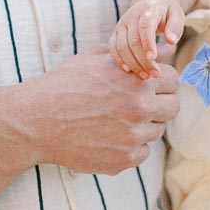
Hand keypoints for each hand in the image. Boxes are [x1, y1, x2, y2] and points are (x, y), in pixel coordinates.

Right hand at [35, 48, 179, 173]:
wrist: (36, 120)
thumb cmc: (64, 84)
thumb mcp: (97, 59)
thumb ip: (136, 55)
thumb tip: (166, 50)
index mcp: (137, 79)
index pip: (173, 80)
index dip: (160, 82)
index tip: (147, 87)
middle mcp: (140, 107)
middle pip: (172, 107)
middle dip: (158, 104)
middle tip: (134, 106)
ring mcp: (133, 136)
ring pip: (156, 131)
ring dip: (143, 126)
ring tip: (115, 121)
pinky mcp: (124, 159)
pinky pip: (142, 153)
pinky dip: (130, 147)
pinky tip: (108, 138)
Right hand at [108, 0, 184, 78]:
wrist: (152, 2)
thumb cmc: (166, 12)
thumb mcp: (177, 15)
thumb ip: (175, 27)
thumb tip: (171, 41)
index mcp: (148, 10)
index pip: (145, 26)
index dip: (148, 43)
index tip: (153, 59)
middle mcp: (131, 16)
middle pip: (133, 41)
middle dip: (143, 60)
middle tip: (155, 74)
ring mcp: (121, 24)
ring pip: (122, 46)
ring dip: (133, 63)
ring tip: (146, 76)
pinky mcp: (116, 32)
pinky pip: (112, 47)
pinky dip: (119, 60)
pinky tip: (129, 70)